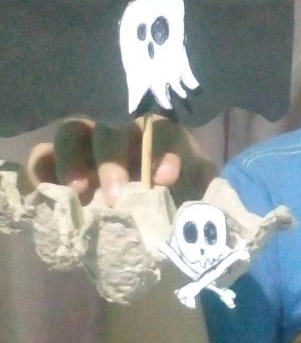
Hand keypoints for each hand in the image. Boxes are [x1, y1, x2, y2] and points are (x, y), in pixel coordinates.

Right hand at [26, 116, 217, 205]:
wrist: (151, 216)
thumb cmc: (177, 192)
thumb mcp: (197, 186)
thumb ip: (206, 184)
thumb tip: (215, 194)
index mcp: (160, 134)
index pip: (161, 130)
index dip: (162, 149)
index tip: (165, 178)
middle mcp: (121, 130)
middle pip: (110, 126)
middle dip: (113, 158)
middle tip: (117, 194)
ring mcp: (88, 143)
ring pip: (72, 132)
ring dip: (73, 159)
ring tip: (78, 192)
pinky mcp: (59, 161)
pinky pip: (42, 157)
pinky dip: (43, 170)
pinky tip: (54, 191)